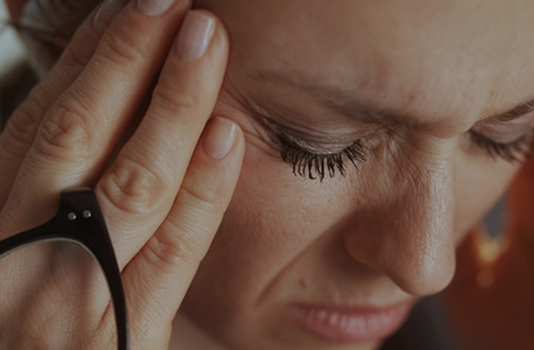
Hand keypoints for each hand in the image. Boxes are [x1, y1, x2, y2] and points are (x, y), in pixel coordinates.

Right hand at [0, 1, 242, 348]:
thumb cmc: (16, 319)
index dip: (87, 57)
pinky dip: (202, 190)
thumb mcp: (8, 247)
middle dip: (128, 57)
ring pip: (132, 181)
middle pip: (80, 132)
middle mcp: (24, 247)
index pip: (44, 119)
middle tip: (170, 0)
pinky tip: (225, 135)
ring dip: (173, 102)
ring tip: (205, 40)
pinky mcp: (126, 337)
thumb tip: (77, 106)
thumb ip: (35, 189)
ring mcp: (76, 291)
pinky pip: (173, 253)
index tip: (125, 8)